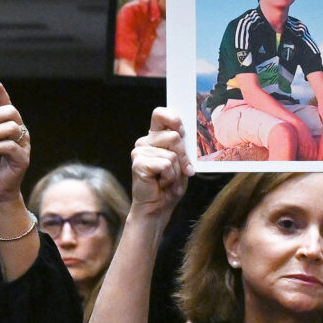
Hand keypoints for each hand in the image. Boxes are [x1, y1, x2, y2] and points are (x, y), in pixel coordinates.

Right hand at [129, 108, 191, 223]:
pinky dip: (170, 177)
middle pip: (173, 136)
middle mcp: (145, 141)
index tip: (182, 131)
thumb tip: (184, 134)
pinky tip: (161, 183)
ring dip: (176, 171)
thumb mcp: (182, 163)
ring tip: (169, 180)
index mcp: (155, 137)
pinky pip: (166, 165)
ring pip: (172, 154)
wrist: (158, 208)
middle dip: (184, 156)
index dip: (173, 118)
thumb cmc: (171, 185)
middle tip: (184, 170)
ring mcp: (140, 151)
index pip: (160, 114)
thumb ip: (182, 147)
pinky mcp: (138, 163)